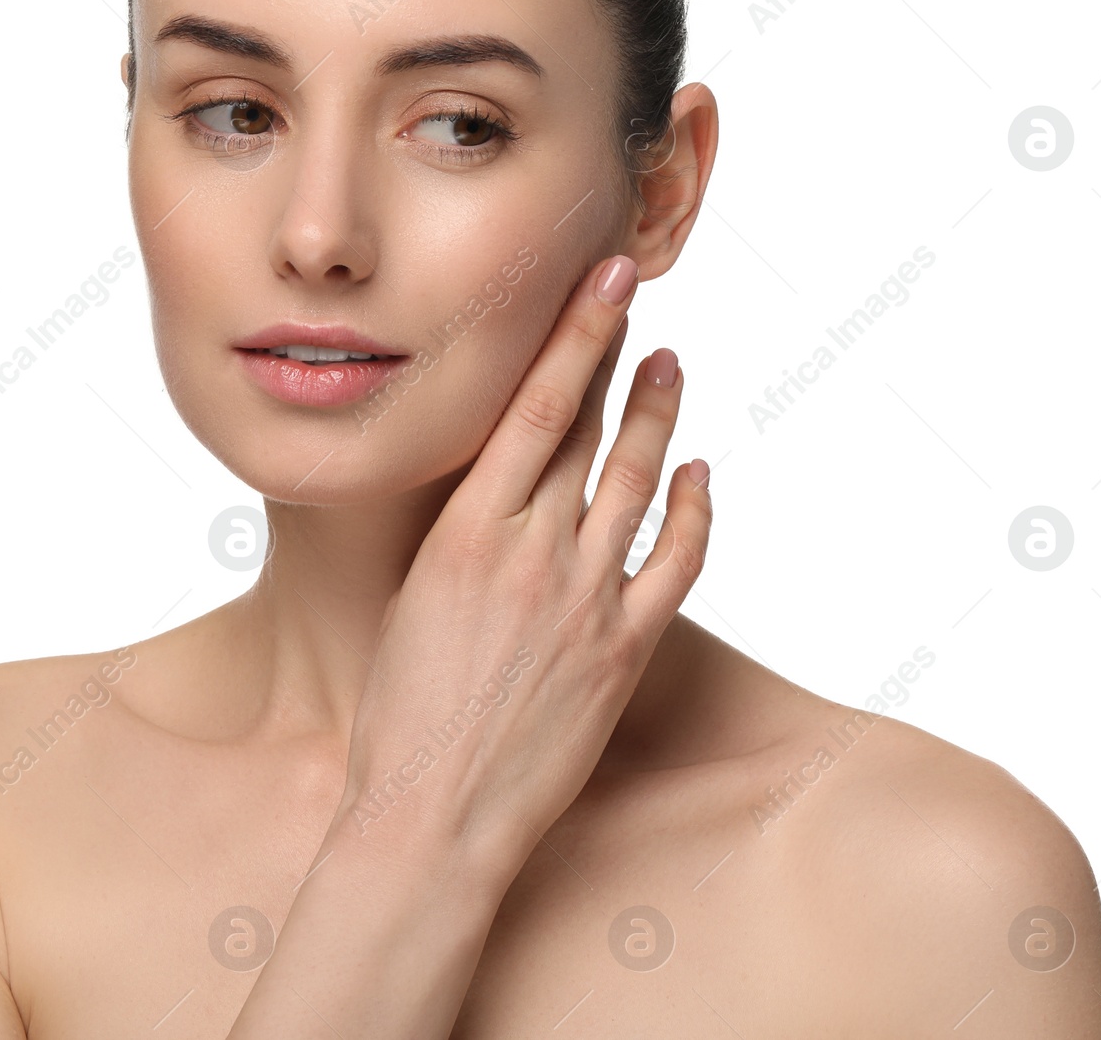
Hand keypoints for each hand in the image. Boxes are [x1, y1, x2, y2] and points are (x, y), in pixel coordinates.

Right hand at [334, 253, 711, 883]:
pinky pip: (674, 565)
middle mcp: (531, 554)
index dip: (573, 338)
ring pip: (637, 482)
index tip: (600, 283)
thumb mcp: (410, 596)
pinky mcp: (623, 651)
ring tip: (671, 364)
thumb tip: (494, 484)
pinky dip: (693, 513)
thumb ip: (459, 534)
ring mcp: (584, 601)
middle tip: (634, 294)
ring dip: (657, 416)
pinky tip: (699, 474)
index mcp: (466, 535)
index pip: (532, 410)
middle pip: (588, 430)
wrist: (431, 816)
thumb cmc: (400, 712)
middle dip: (614, 352)